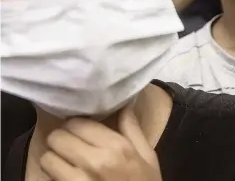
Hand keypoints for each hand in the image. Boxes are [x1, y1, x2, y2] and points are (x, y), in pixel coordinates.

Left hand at [40, 103, 160, 180]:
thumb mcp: (147, 156)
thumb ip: (132, 128)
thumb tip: (125, 102)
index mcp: (116, 147)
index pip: (78, 123)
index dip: (77, 124)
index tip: (81, 128)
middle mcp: (93, 162)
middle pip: (57, 137)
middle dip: (62, 138)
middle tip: (72, 144)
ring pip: (47, 158)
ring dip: (54, 158)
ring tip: (67, 161)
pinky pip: (47, 178)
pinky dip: (52, 175)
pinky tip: (65, 176)